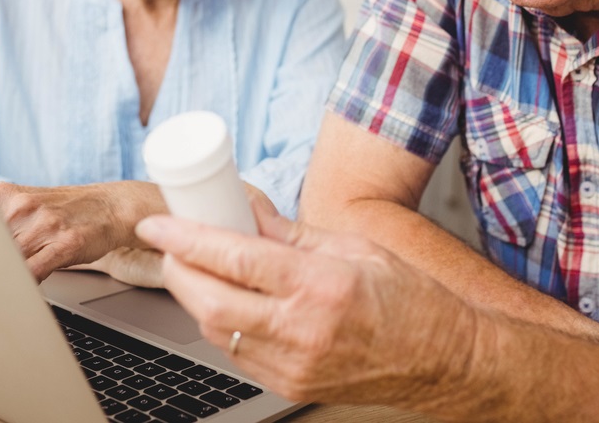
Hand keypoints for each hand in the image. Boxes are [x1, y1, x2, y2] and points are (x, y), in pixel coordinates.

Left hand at [0, 180, 164, 281]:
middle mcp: (22, 206)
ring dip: (0, 278)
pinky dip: (23, 285)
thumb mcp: (25, 204)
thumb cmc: (65, 210)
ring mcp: (45, 224)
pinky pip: (32, 272)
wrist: (112, 206)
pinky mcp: (65, 244)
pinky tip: (22, 291)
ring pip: (6, 262)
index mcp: (5, 194)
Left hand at [135, 196, 478, 405]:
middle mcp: (302, 329)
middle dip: (176, 271)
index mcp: (319, 284)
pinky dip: (222, 324)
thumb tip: (243, 212)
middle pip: (208, 303)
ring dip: (196, 298)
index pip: (233, 258)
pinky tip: (228, 303)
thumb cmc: (407, 299)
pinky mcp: (291, 386)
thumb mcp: (352, 247)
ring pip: (215, 331)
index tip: (157, 224)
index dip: (184, 239)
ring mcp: (294, 365)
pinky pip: (236, 354)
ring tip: (197, 269)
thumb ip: (290, 234)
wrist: (442, 359)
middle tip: (169, 246)